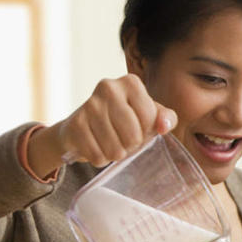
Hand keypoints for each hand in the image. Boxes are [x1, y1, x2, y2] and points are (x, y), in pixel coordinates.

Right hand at [28, 73, 176, 176]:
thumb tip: (164, 126)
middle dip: (131, 145)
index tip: (139, 128)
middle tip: (124, 139)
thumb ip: (166, 118)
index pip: (151, 119)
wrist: (82, 127)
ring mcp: (90, 104)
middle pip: (134, 136)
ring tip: (109, 142)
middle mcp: (109, 88)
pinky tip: (96, 146)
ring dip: (115, 154)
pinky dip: (100, 158)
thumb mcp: (149, 116)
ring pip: (116, 150)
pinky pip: (98, 156)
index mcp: (131, 83)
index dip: (147, 132)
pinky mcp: (75, 123)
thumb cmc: (124, 121)